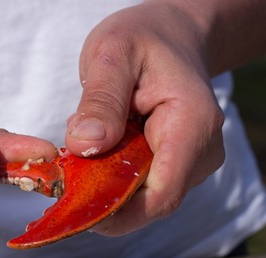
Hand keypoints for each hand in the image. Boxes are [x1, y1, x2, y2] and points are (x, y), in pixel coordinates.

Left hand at [65, 2, 225, 235]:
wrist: (171, 37)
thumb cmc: (142, 39)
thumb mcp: (113, 54)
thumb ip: (100, 100)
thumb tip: (85, 146)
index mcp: (193, 125)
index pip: (162, 195)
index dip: (118, 213)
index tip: (73, 205)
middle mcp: (202, 154)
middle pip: (149, 203)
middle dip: (102, 198)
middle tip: (63, 174)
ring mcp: (192, 165)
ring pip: (141, 200)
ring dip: (104, 187)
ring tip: (81, 151)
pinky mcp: (176, 169)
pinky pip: (139, 189)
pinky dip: (110, 180)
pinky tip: (95, 153)